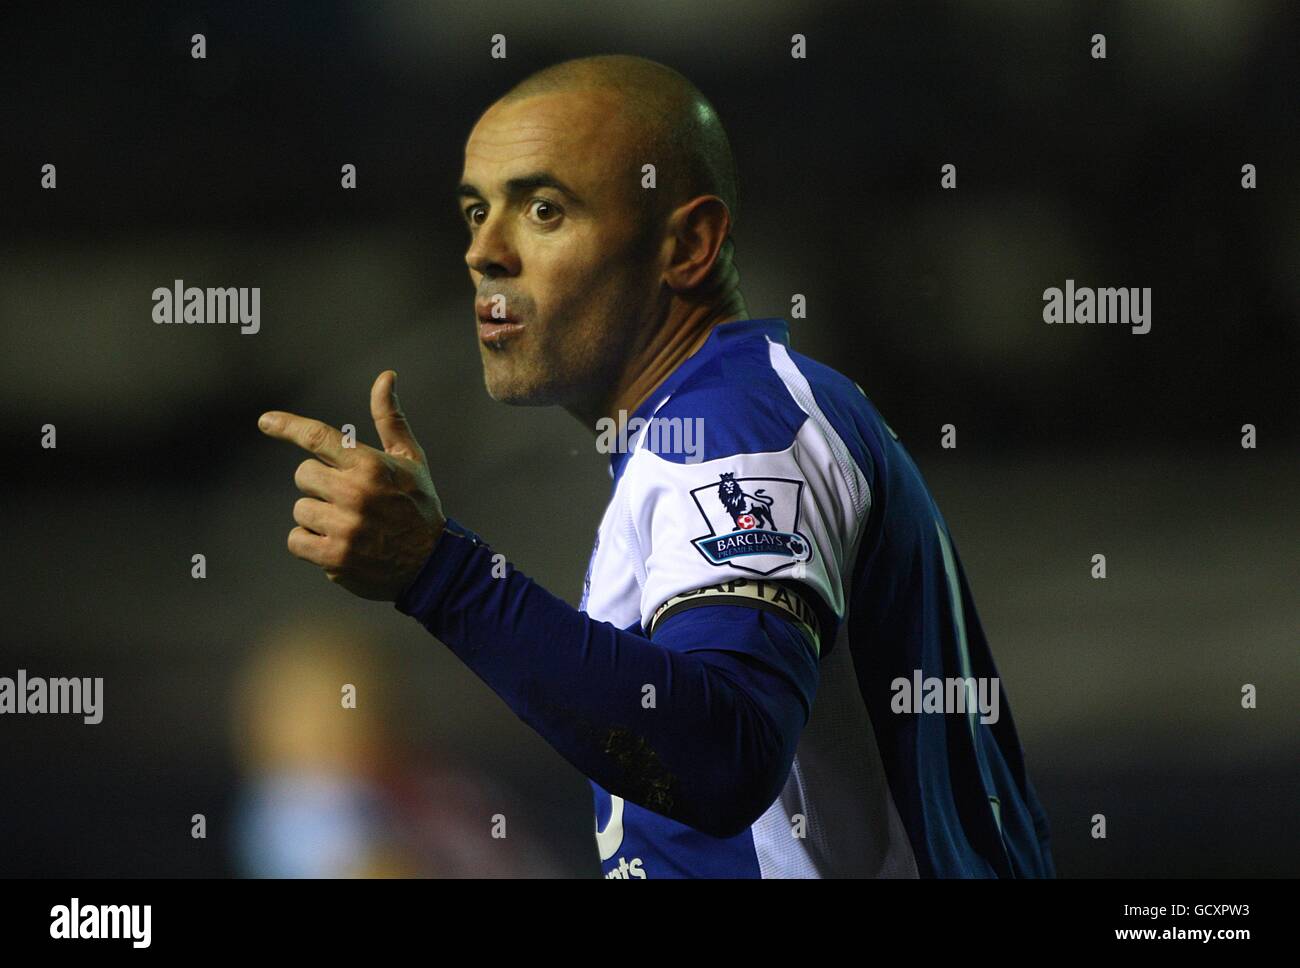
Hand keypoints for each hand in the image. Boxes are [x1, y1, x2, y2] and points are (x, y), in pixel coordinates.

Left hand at [258, 370, 445, 600]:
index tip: (265, 421)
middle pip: (303, 475)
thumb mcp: (410, 459)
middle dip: (320, 484)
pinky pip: (296, 540)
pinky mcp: (334, 557)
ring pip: (300, 509)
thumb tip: (385, 376)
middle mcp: (356, 494)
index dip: (289, 427)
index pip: (319, 438)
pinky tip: (337, 545)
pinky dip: (310, 543)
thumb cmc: (418, 504)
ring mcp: (345, 527)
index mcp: (372, 466)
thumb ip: (390, 418)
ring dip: (317, 517)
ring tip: (349, 525)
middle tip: (348, 498)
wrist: (433, 564)